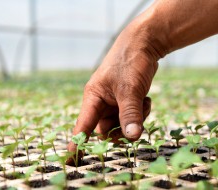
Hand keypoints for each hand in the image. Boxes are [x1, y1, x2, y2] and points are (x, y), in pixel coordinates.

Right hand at [66, 17, 160, 164]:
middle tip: (135, 125)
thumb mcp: (130, 90)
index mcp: (93, 97)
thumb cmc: (130, 62)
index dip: (78, 142)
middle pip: (106, 129)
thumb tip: (132, 137)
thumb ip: (130, 114)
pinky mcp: (125, 100)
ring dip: (134, 120)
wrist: (144, 44)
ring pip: (121, 124)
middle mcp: (101, 102)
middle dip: (121, 129)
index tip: (71, 159)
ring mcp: (114, 102)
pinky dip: (140, 113)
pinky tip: (146, 99)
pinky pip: (131, 117)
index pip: (83, 125)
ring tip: (143, 103)